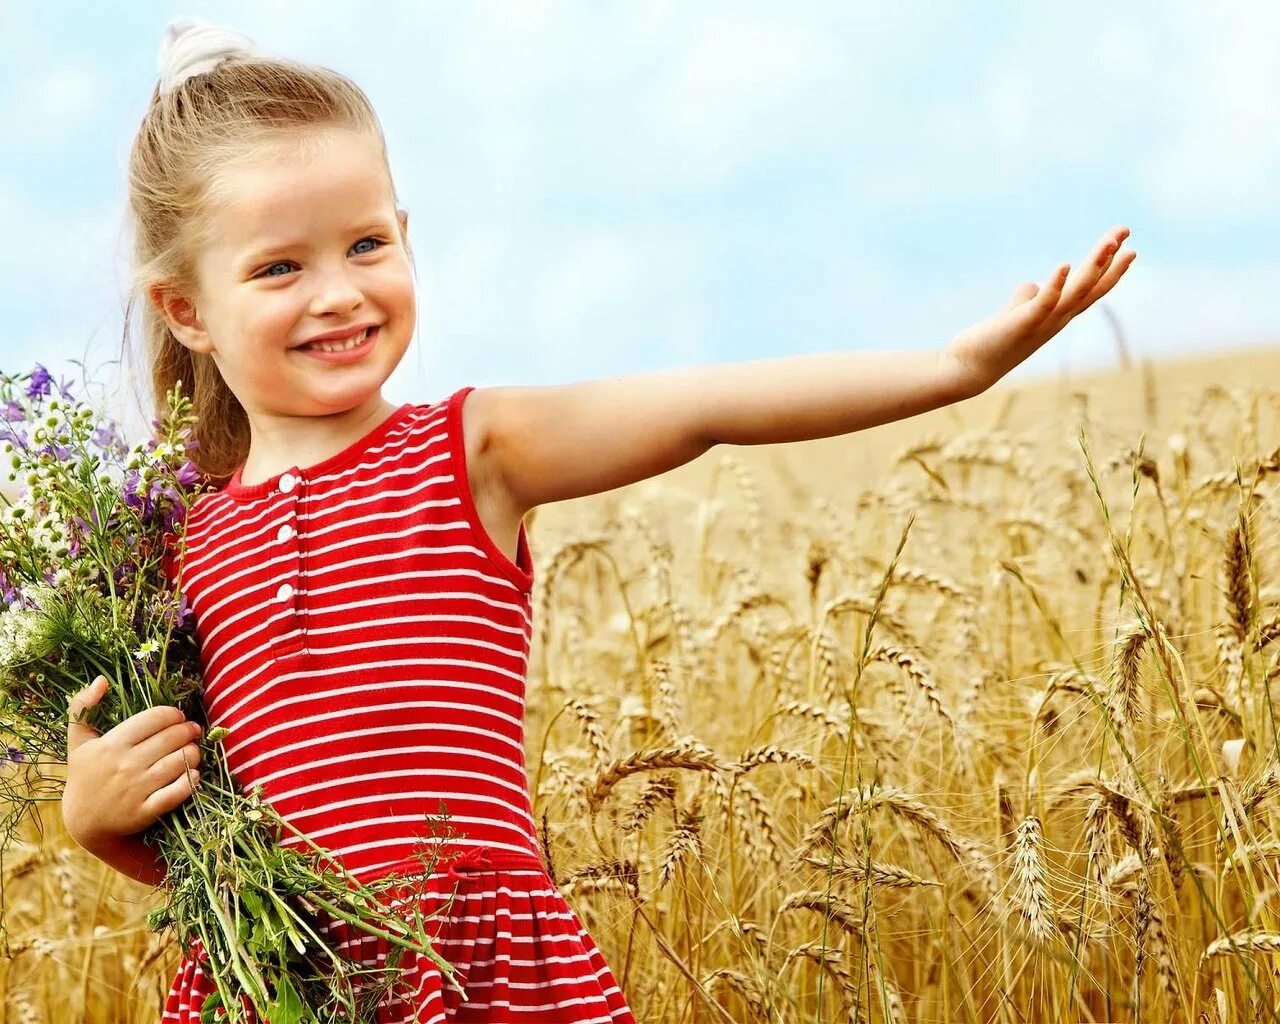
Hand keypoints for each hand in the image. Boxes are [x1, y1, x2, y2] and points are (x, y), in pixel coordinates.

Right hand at [62, 675, 203, 845]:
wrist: (85, 822)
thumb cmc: (86, 775)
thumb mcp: (78, 741)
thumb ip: (82, 708)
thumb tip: (101, 680)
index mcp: (111, 744)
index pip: (155, 718)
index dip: (174, 714)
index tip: (178, 717)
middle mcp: (124, 765)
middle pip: (172, 738)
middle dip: (189, 731)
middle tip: (192, 731)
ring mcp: (136, 789)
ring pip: (181, 761)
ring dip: (194, 752)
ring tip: (192, 750)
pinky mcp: (145, 811)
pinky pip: (179, 791)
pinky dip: (191, 780)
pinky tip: (193, 774)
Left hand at [944, 225, 1136, 394]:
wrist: (968, 369)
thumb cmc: (993, 340)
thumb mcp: (1015, 313)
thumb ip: (1026, 298)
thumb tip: (1033, 285)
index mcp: (1057, 315)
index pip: (1091, 289)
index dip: (1110, 268)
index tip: (1125, 243)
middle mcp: (1057, 320)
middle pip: (1092, 287)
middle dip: (1111, 259)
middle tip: (1125, 231)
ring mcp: (1043, 323)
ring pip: (1076, 293)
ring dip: (1094, 266)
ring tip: (1109, 242)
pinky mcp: (1023, 325)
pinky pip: (1043, 304)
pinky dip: (1055, 286)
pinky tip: (1063, 265)